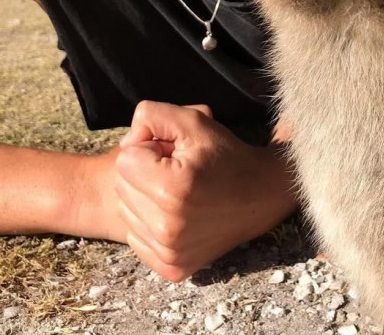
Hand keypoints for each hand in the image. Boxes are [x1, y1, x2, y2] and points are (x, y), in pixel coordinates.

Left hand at [114, 101, 294, 281]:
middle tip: (176, 170)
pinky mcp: (173, 268)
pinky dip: (149, 223)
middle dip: (144, 172)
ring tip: (177, 190)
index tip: (172, 152)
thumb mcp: (192, 120)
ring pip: (127, 212)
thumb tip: (127, 144)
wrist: (260, 195)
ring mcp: (171, 251)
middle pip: (123, 186)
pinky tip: (175, 213)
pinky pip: (137, 238)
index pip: (125, 160)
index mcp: (172, 189)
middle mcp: (169, 227)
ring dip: (146, 197)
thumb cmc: (224, 154)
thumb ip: (151, 116)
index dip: (148, 148)